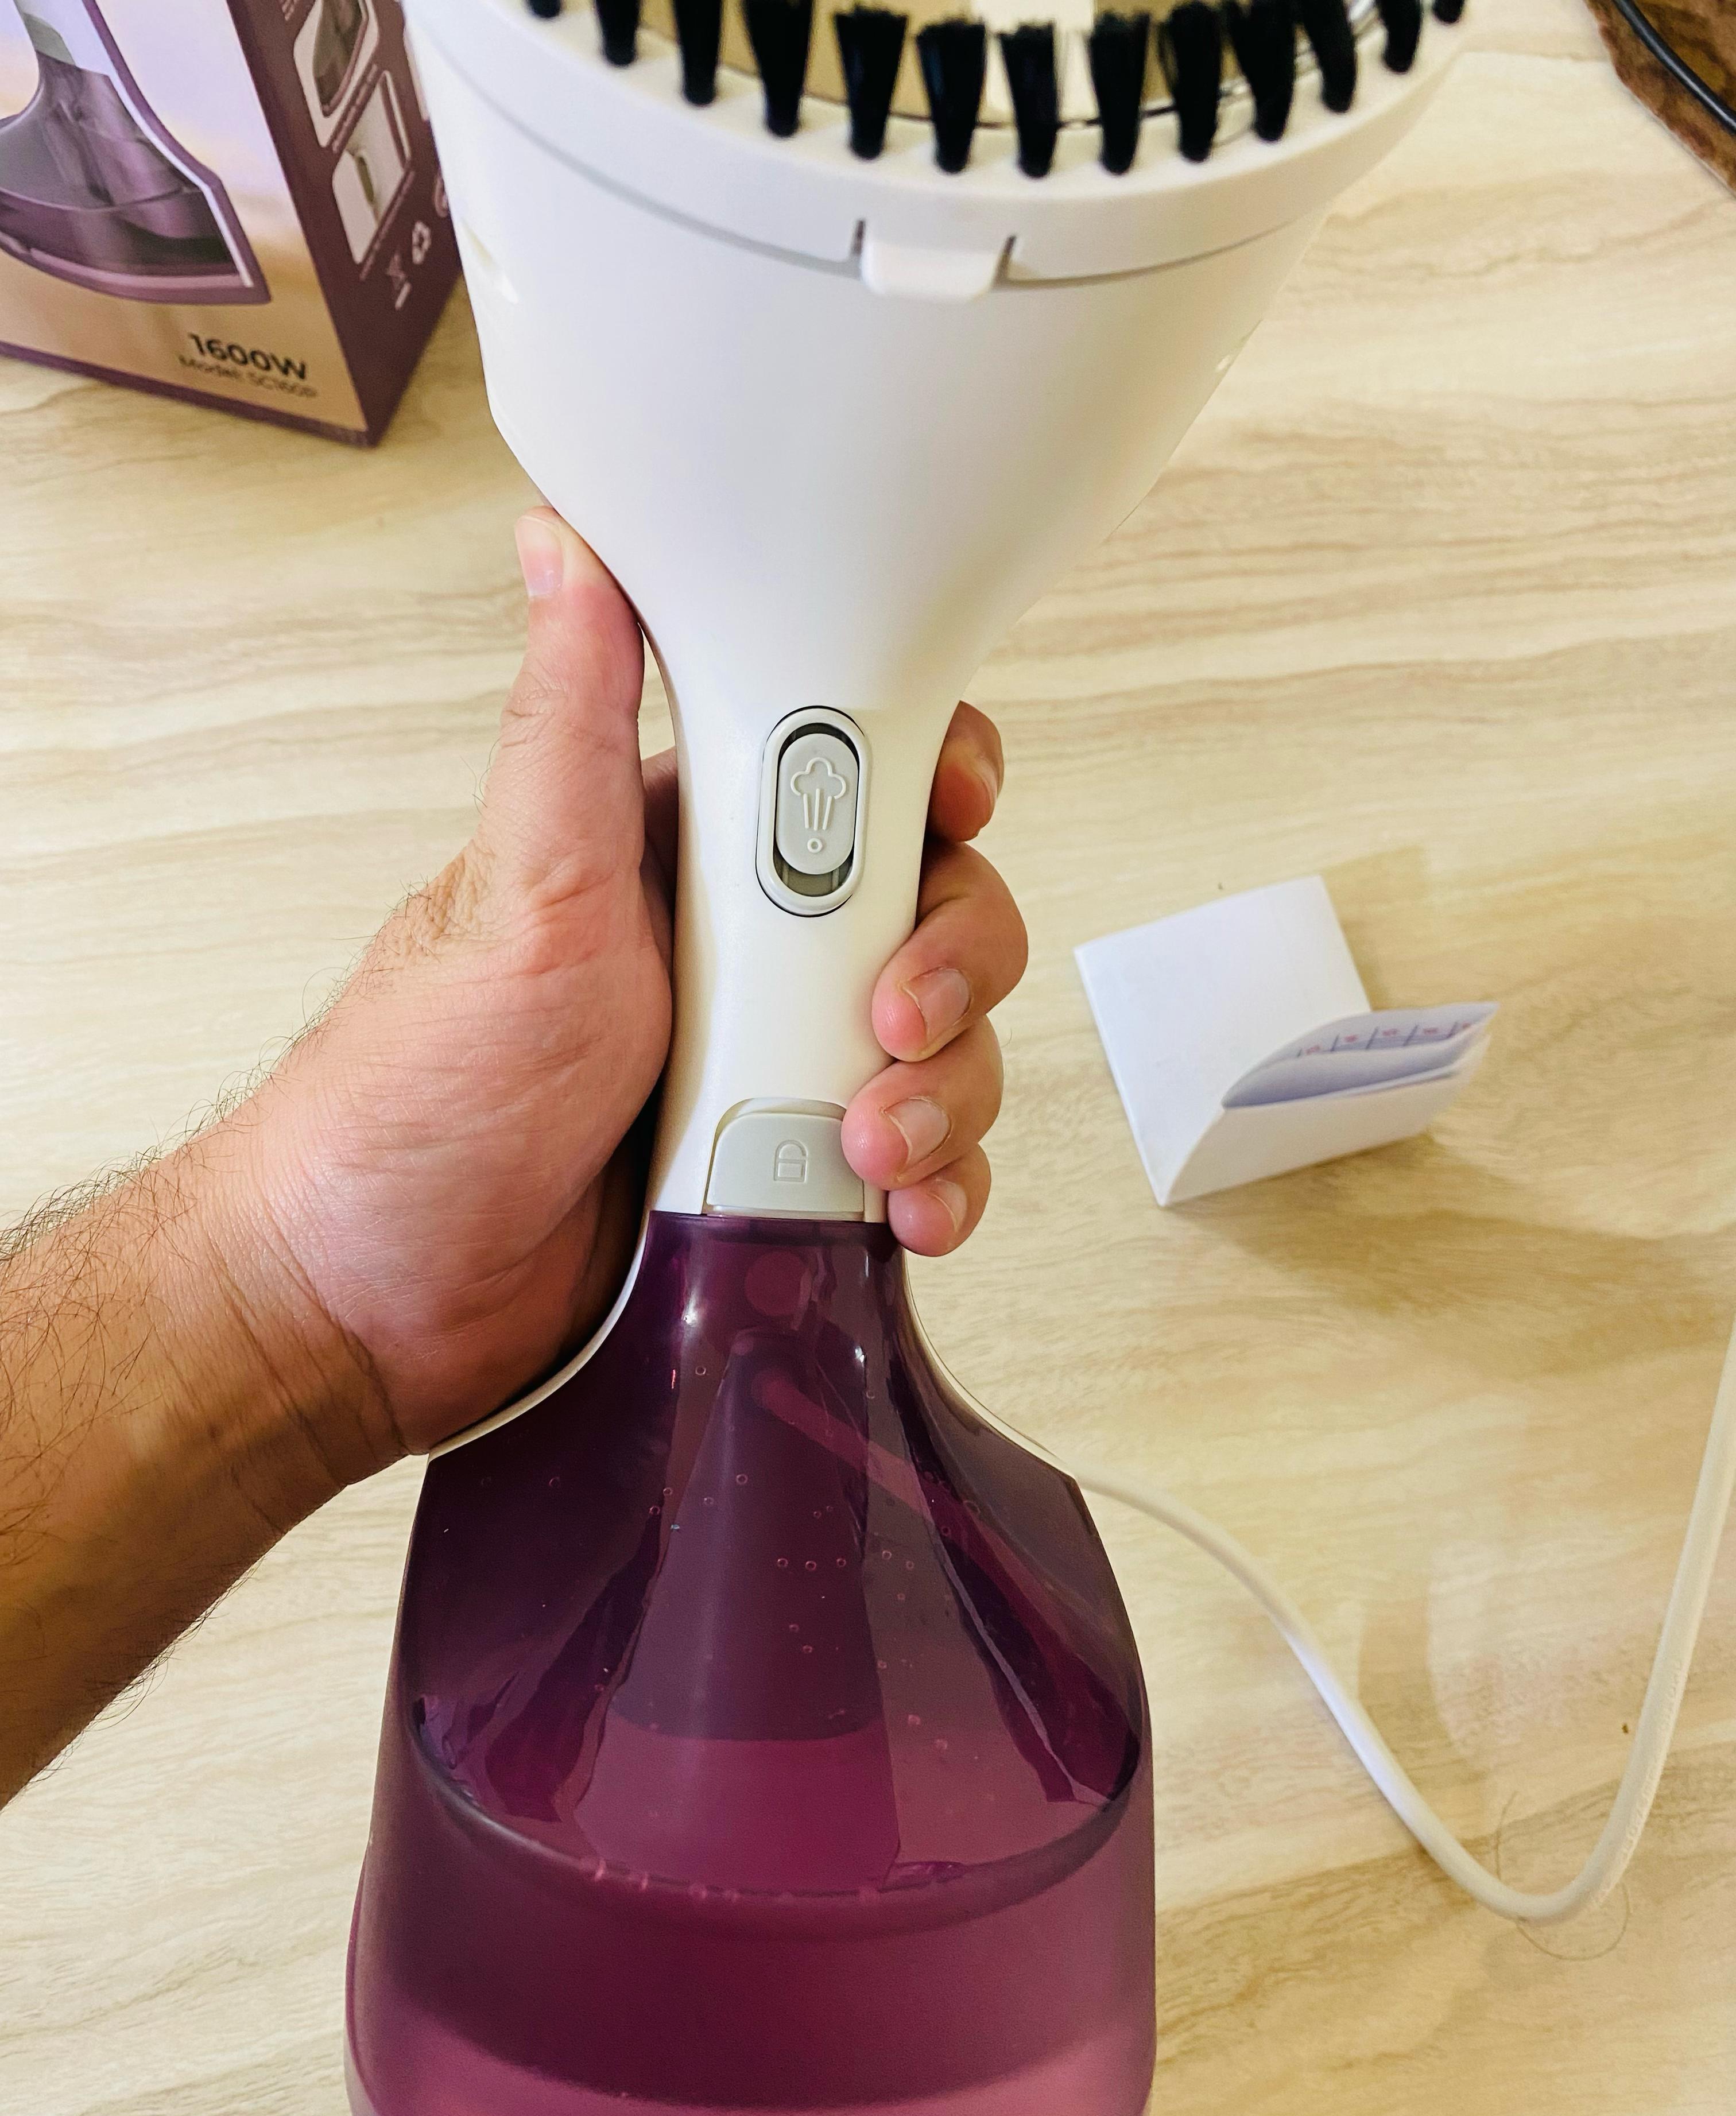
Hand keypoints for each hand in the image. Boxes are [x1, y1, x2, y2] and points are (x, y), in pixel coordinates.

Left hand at [219, 510, 1026, 1454]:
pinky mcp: (792, 1181)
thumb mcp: (518, 893)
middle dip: (948, 967)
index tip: (951, 807)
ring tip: (863, 1149)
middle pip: (934, 912)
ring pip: (946, 1046)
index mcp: (691, 859)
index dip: (930, 782)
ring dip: (945, 1094)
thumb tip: (565, 543)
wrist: (378, 1307)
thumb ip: (572, 729)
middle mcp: (749, 959)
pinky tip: (904, 1215)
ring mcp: (777, 1073)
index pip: (855, 778)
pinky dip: (939, 1186)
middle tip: (884, 1022)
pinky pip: (922, 1166)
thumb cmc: (420, 1096)